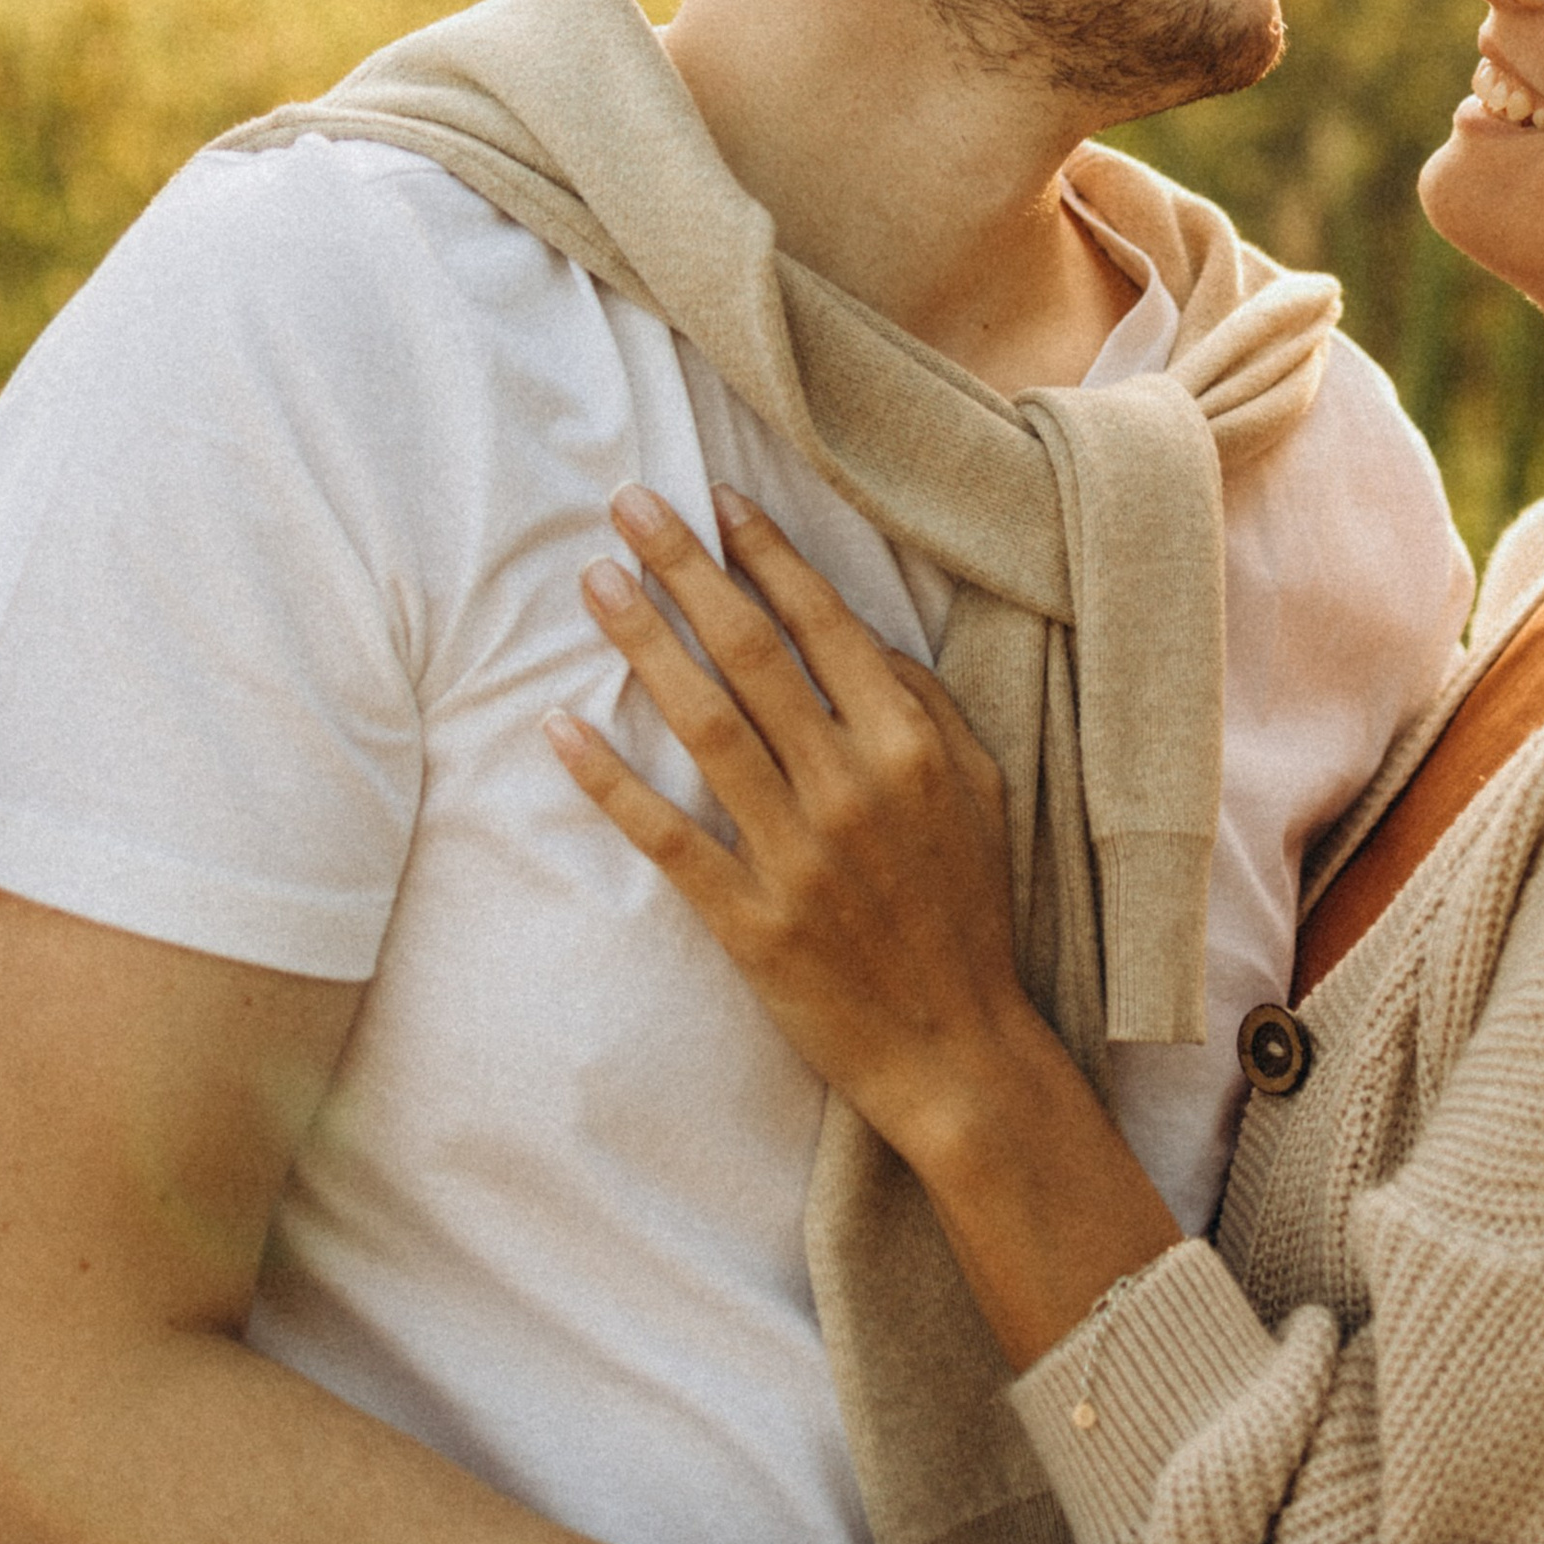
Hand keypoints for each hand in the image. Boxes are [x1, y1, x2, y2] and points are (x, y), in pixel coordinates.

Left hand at [548, 483, 1030, 1151]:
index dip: (763, 554)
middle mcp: (851, 786)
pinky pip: (667, 838)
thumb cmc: (968, 906)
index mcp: (909, 744)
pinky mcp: (751, 922)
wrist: (957, 1046)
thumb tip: (854, 634)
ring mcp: (797, 855)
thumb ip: (924, 702)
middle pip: (749, 655)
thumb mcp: (980, 787)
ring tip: (596, 582)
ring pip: (704, 726)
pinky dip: (611, 783)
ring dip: (644, 645)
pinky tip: (562, 729)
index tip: (715, 497)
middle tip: (628, 505)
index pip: (821, 623)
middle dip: (683, 569)